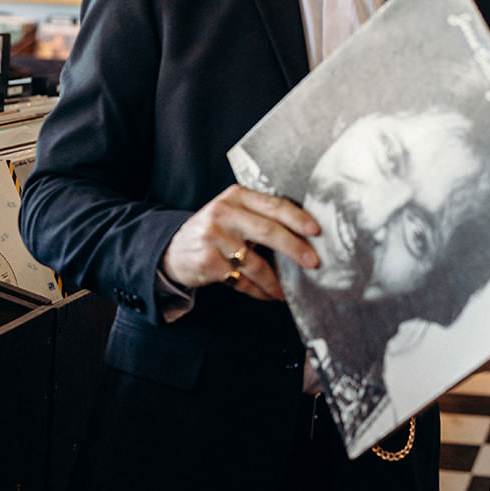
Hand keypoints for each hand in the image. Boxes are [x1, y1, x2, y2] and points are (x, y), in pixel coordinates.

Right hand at [160, 184, 320, 300]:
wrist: (173, 249)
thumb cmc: (215, 231)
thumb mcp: (233, 212)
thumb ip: (260, 215)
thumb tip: (304, 234)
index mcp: (236, 196)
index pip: (273, 204)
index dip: (297, 218)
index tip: (316, 230)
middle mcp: (224, 212)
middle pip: (268, 231)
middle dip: (295, 249)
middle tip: (314, 262)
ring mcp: (213, 237)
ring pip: (255, 263)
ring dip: (276, 281)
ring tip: (287, 290)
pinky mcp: (207, 262)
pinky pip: (241, 280)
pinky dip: (258, 290)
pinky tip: (269, 295)